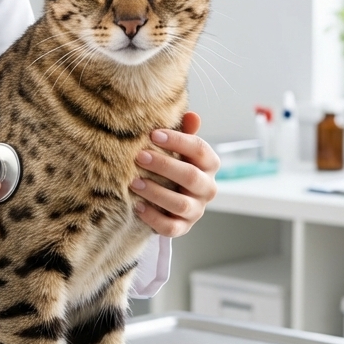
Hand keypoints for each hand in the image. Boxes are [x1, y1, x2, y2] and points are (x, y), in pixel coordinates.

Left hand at [129, 112, 218, 237]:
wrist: (168, 199)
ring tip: (134, 183)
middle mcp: (207, 188)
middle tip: (139, 156)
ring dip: (156, 192)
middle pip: (191, 176)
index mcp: (209, 164)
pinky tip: (137, 206)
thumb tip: (192, 115)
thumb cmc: (172, 165)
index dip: (178, 141)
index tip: (153, 134)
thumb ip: (184, 132)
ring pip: (181, 204)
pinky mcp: (183, 227)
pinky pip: (171, 228)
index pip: (200, 150)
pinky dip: (153, 218)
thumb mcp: (178, 148)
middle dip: (164, 165)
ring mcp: (197, 210)